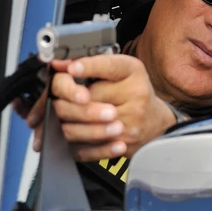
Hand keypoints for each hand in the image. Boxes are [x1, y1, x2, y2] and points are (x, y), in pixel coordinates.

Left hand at [21, 55, 176, 160]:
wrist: (155, 120)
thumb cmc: (133, 91)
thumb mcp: (120, 69)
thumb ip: (91, 64)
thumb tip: (58, 64)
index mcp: (133, 72)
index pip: (109, 66)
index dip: (88, 67)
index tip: (72, 68)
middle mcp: (137, 95)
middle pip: (90, 97)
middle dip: (66, 99)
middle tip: (57, 99)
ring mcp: (131, 122)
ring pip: (84, 124)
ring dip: (66, 121)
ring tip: (60, 116)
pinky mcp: (124, 144)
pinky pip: (89, 146)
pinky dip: (74, 141)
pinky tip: (69, 134)